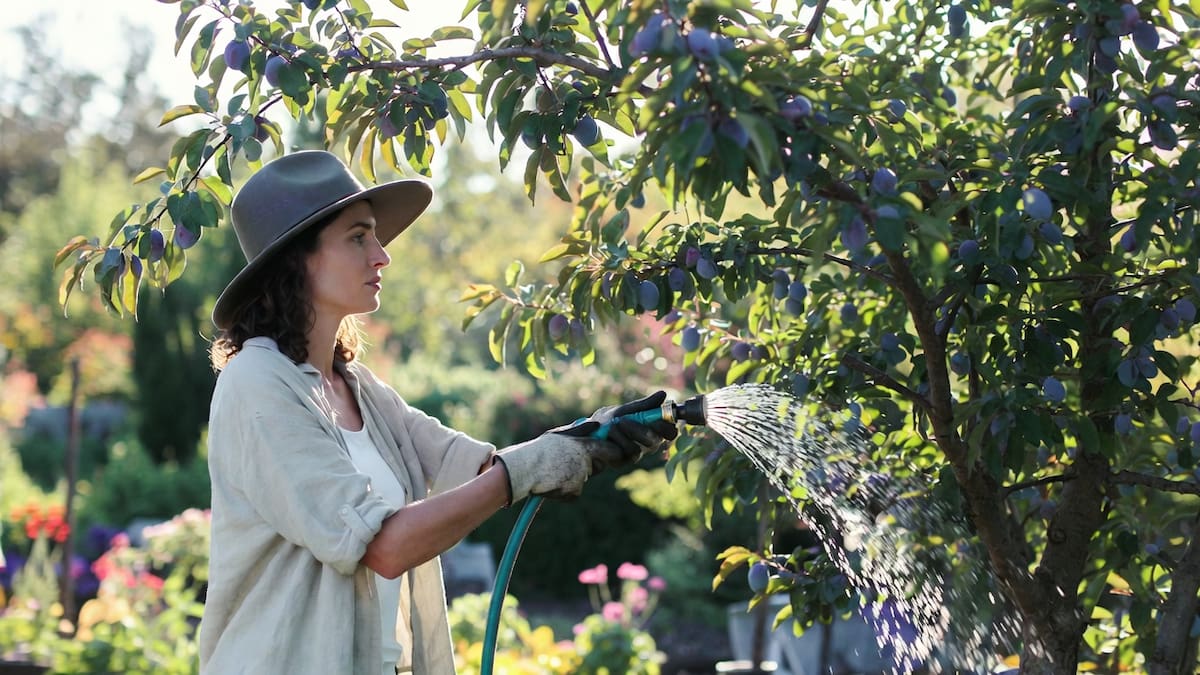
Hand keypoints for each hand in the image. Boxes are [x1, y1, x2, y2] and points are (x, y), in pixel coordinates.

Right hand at [494, 434, 629, 503]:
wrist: (524, 470)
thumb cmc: (538, 450)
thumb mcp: (558, 436)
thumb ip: (579, 431)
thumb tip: (596, 425)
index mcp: (582, 445)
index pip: (608, 449)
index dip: (612, 452)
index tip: (613, 453)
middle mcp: (584, 461)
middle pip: (598, 466)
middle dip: (590, 466)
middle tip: (569, 463)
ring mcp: (580, 477)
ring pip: (582, 479)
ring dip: (572, 478)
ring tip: (553, 471)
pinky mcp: (573, 491)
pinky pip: (573, 493)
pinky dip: (564, 491)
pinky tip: (551, 484)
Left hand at [559, 390, 678, 463]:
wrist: (588, 431)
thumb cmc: (608, 419)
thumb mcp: (626, 409)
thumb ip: (644, 405)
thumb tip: (663, 394)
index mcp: (652, 429)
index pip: (670, 431)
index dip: (667, 426)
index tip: (656, 418)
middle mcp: (648, 443)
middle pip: (657, 440)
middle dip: (641, 429)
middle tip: (623, 420)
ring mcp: (637, 453)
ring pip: (641, 448)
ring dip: (625, 434)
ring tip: (613, 425)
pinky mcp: (624, 461)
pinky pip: (627, 453)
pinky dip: (616, 441)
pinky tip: (608, 436)